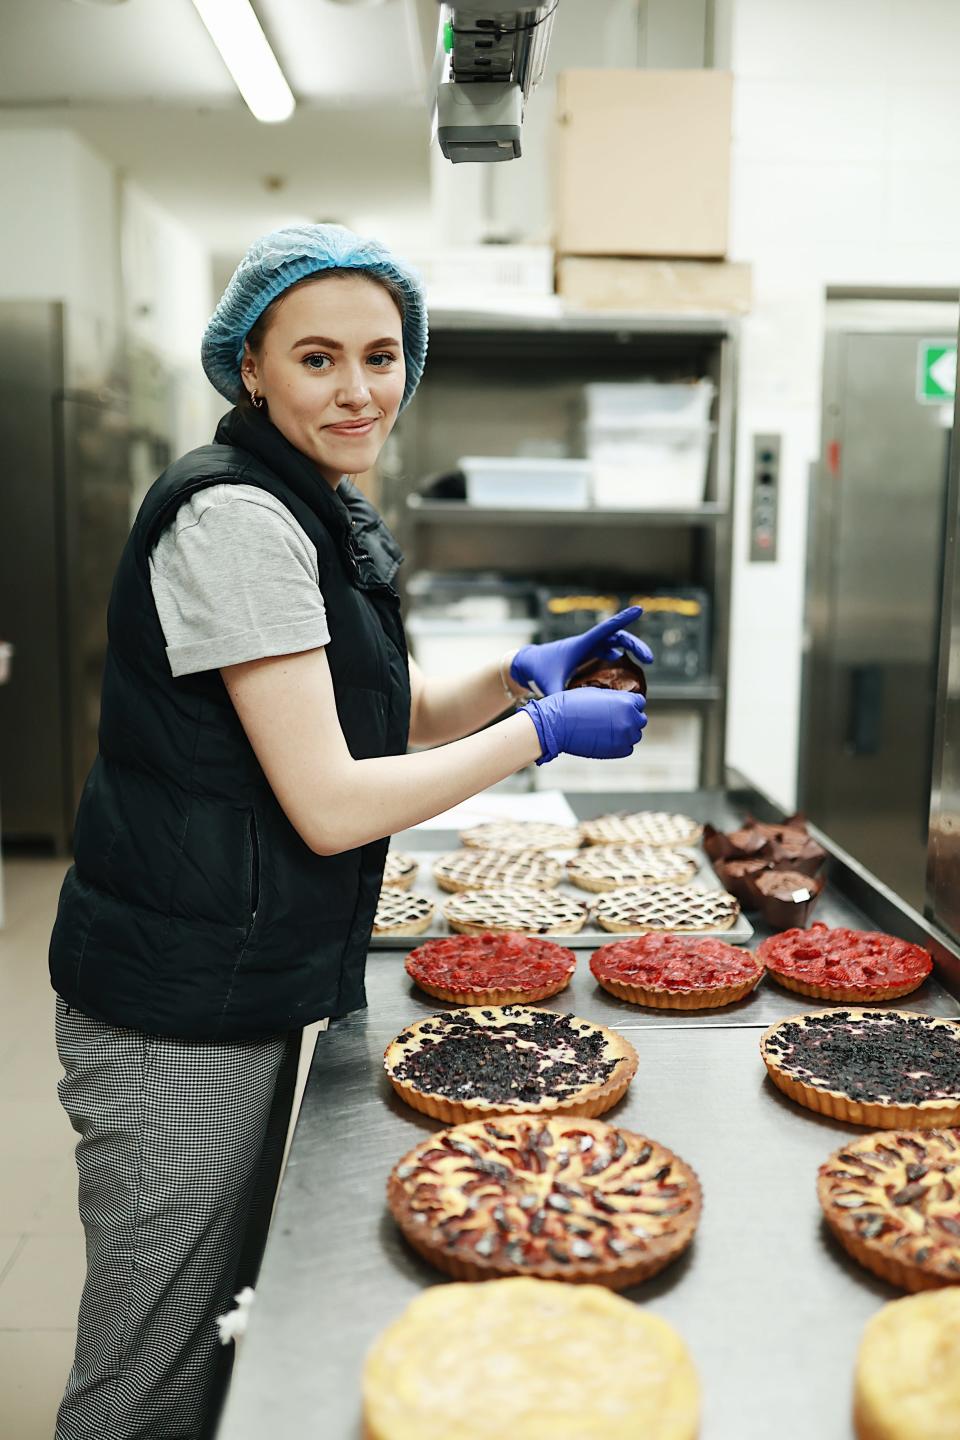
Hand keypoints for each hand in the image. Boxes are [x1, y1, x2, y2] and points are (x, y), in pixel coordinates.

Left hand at [510, 607, 653, 696]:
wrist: (527, 666)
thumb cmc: (538, 671)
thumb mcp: (549, 685)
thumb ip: (561, 698)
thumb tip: (571, 714)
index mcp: (582, 644)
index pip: (607, 628)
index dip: (624, 618)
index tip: (640, 609)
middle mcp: (588, 644)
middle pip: (617, 637)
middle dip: (635, 645)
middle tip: (649, 659)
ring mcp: (589, 650)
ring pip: (616, 645)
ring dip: (631, 651)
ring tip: (645, 663)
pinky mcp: (588, 658)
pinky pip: (609, 655)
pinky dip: (621, 660)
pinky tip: (628, 672)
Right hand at [523, 688, 646, 764]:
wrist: (556, 724)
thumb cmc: (572, 705)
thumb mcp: (597, 693)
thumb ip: (615, 699)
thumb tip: (622, 704)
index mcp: (627, 702)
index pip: (640, 702)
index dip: (629, 704)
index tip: (619, 707)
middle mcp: (630, 720)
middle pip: (640, 719)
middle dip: (629, 718)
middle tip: (613, 719)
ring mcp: (625, 737)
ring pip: (635, 735)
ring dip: (625, 732)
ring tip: (608, 730)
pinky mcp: (618, 751)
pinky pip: (627, 748)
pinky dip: (620, 745)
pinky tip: (607, 739)